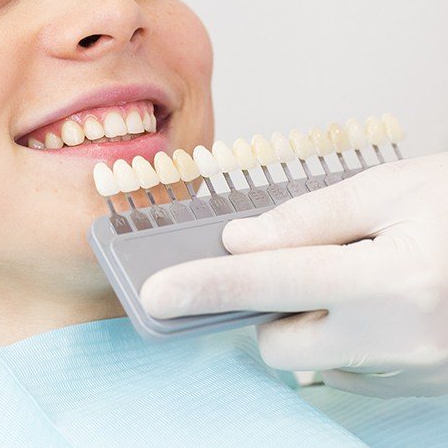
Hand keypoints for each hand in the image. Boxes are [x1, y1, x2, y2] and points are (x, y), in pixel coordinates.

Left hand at [140, 153, 447, 396]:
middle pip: (280, 340)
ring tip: (359, 271)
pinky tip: (380, 296)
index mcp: (392, 283)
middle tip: (302, 261)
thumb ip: (308, 218)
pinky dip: (344, 331)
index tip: (156, 292)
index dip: (205, 285)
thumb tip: (241, 243)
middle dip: (271, 304)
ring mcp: (414, 374)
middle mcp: (401, 342)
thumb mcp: (391, 191)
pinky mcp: (421, 386)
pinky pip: (351, 363)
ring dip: (312, 317)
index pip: (269, 285)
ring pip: (314, 355)